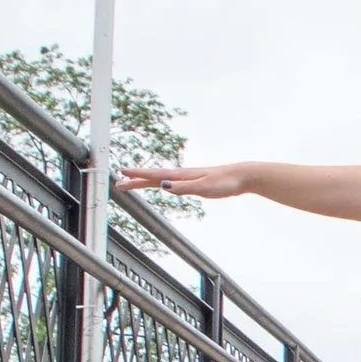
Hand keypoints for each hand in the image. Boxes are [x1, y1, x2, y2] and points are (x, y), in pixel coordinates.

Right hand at [121, 162, 240, 199]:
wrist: (242, 176)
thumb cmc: (225, 182)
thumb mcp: (204, 188)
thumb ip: (183, 188)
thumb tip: (163, 186)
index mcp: (181, 176)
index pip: (154, 176)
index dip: (137, 175)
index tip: (121, 173)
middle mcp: (182, 175)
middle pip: (154, 178)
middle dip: (135, 180)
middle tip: (118, 184)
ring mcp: (187, 178)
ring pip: (161, 180)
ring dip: (146, 181)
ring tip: (133, 183)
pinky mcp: (195, 182)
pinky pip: (172, 183)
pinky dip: (161, 183)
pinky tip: (161, 186)